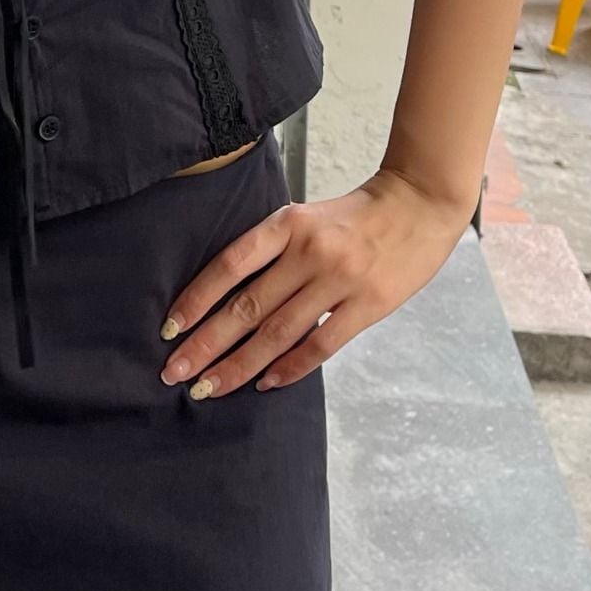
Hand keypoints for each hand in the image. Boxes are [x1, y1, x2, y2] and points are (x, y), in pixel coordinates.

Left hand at [156, 166, 470, 397]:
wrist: (420, 204)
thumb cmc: (356, 215)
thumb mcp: (305, 216)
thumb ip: (272, 250)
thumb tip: (226, 297)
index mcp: (287, 224)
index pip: (229, 266)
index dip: (196, 299)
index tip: (170, 328)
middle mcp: (309, 252)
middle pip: (246, 307)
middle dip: (205, 344)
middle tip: (174, 372)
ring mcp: (339, 280)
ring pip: (278, 333)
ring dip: (239, 365)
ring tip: (208, 387)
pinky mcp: (368, 305)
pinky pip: (321, 345)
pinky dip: (290, 368)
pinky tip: (265, 384)